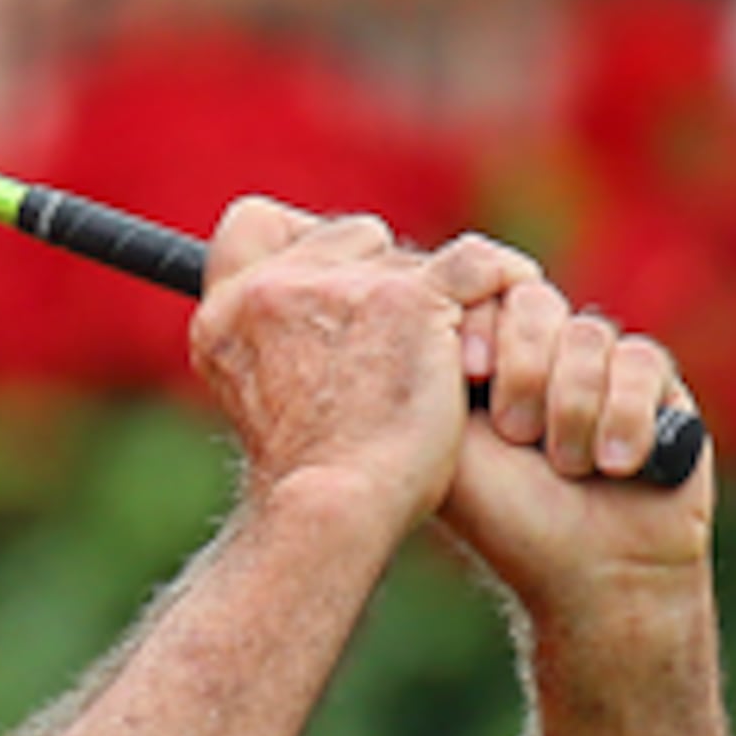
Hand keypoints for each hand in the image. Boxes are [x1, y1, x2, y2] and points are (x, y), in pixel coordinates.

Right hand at [194, 198, 525, 530]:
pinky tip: (511, 306)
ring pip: (410, 258)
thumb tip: (324, 324)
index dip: (301, 241)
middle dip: (381, 276)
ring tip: (450, 361)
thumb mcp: (260, 401)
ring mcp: (336, 288)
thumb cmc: (310, 481)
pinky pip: (474, 264)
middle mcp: (270, 289)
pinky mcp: (404, 300)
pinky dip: (501, 284)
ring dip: (435, 300)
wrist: (333, 511)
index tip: (337, 281)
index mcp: (224, 315)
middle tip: (405, 337)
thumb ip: (277, 346)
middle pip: (347, 235)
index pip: (253, 225)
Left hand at [438, 252, 713, 608]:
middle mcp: (539, 353)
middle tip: (518, 435)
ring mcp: (597, 363)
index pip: (482, 295)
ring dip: (575, 408)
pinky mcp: (654, 380)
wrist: (591, 573)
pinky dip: (626, 415)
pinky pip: (642, 360)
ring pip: (589, 334)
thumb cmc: (505, 518)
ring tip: (570, 467)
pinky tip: (619, 464)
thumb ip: (432, 377)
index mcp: (482, 360)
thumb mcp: (447, 446)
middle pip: (535, 304)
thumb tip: (424, 301)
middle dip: (526, 374)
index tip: (471, 375)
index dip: (482, 331)